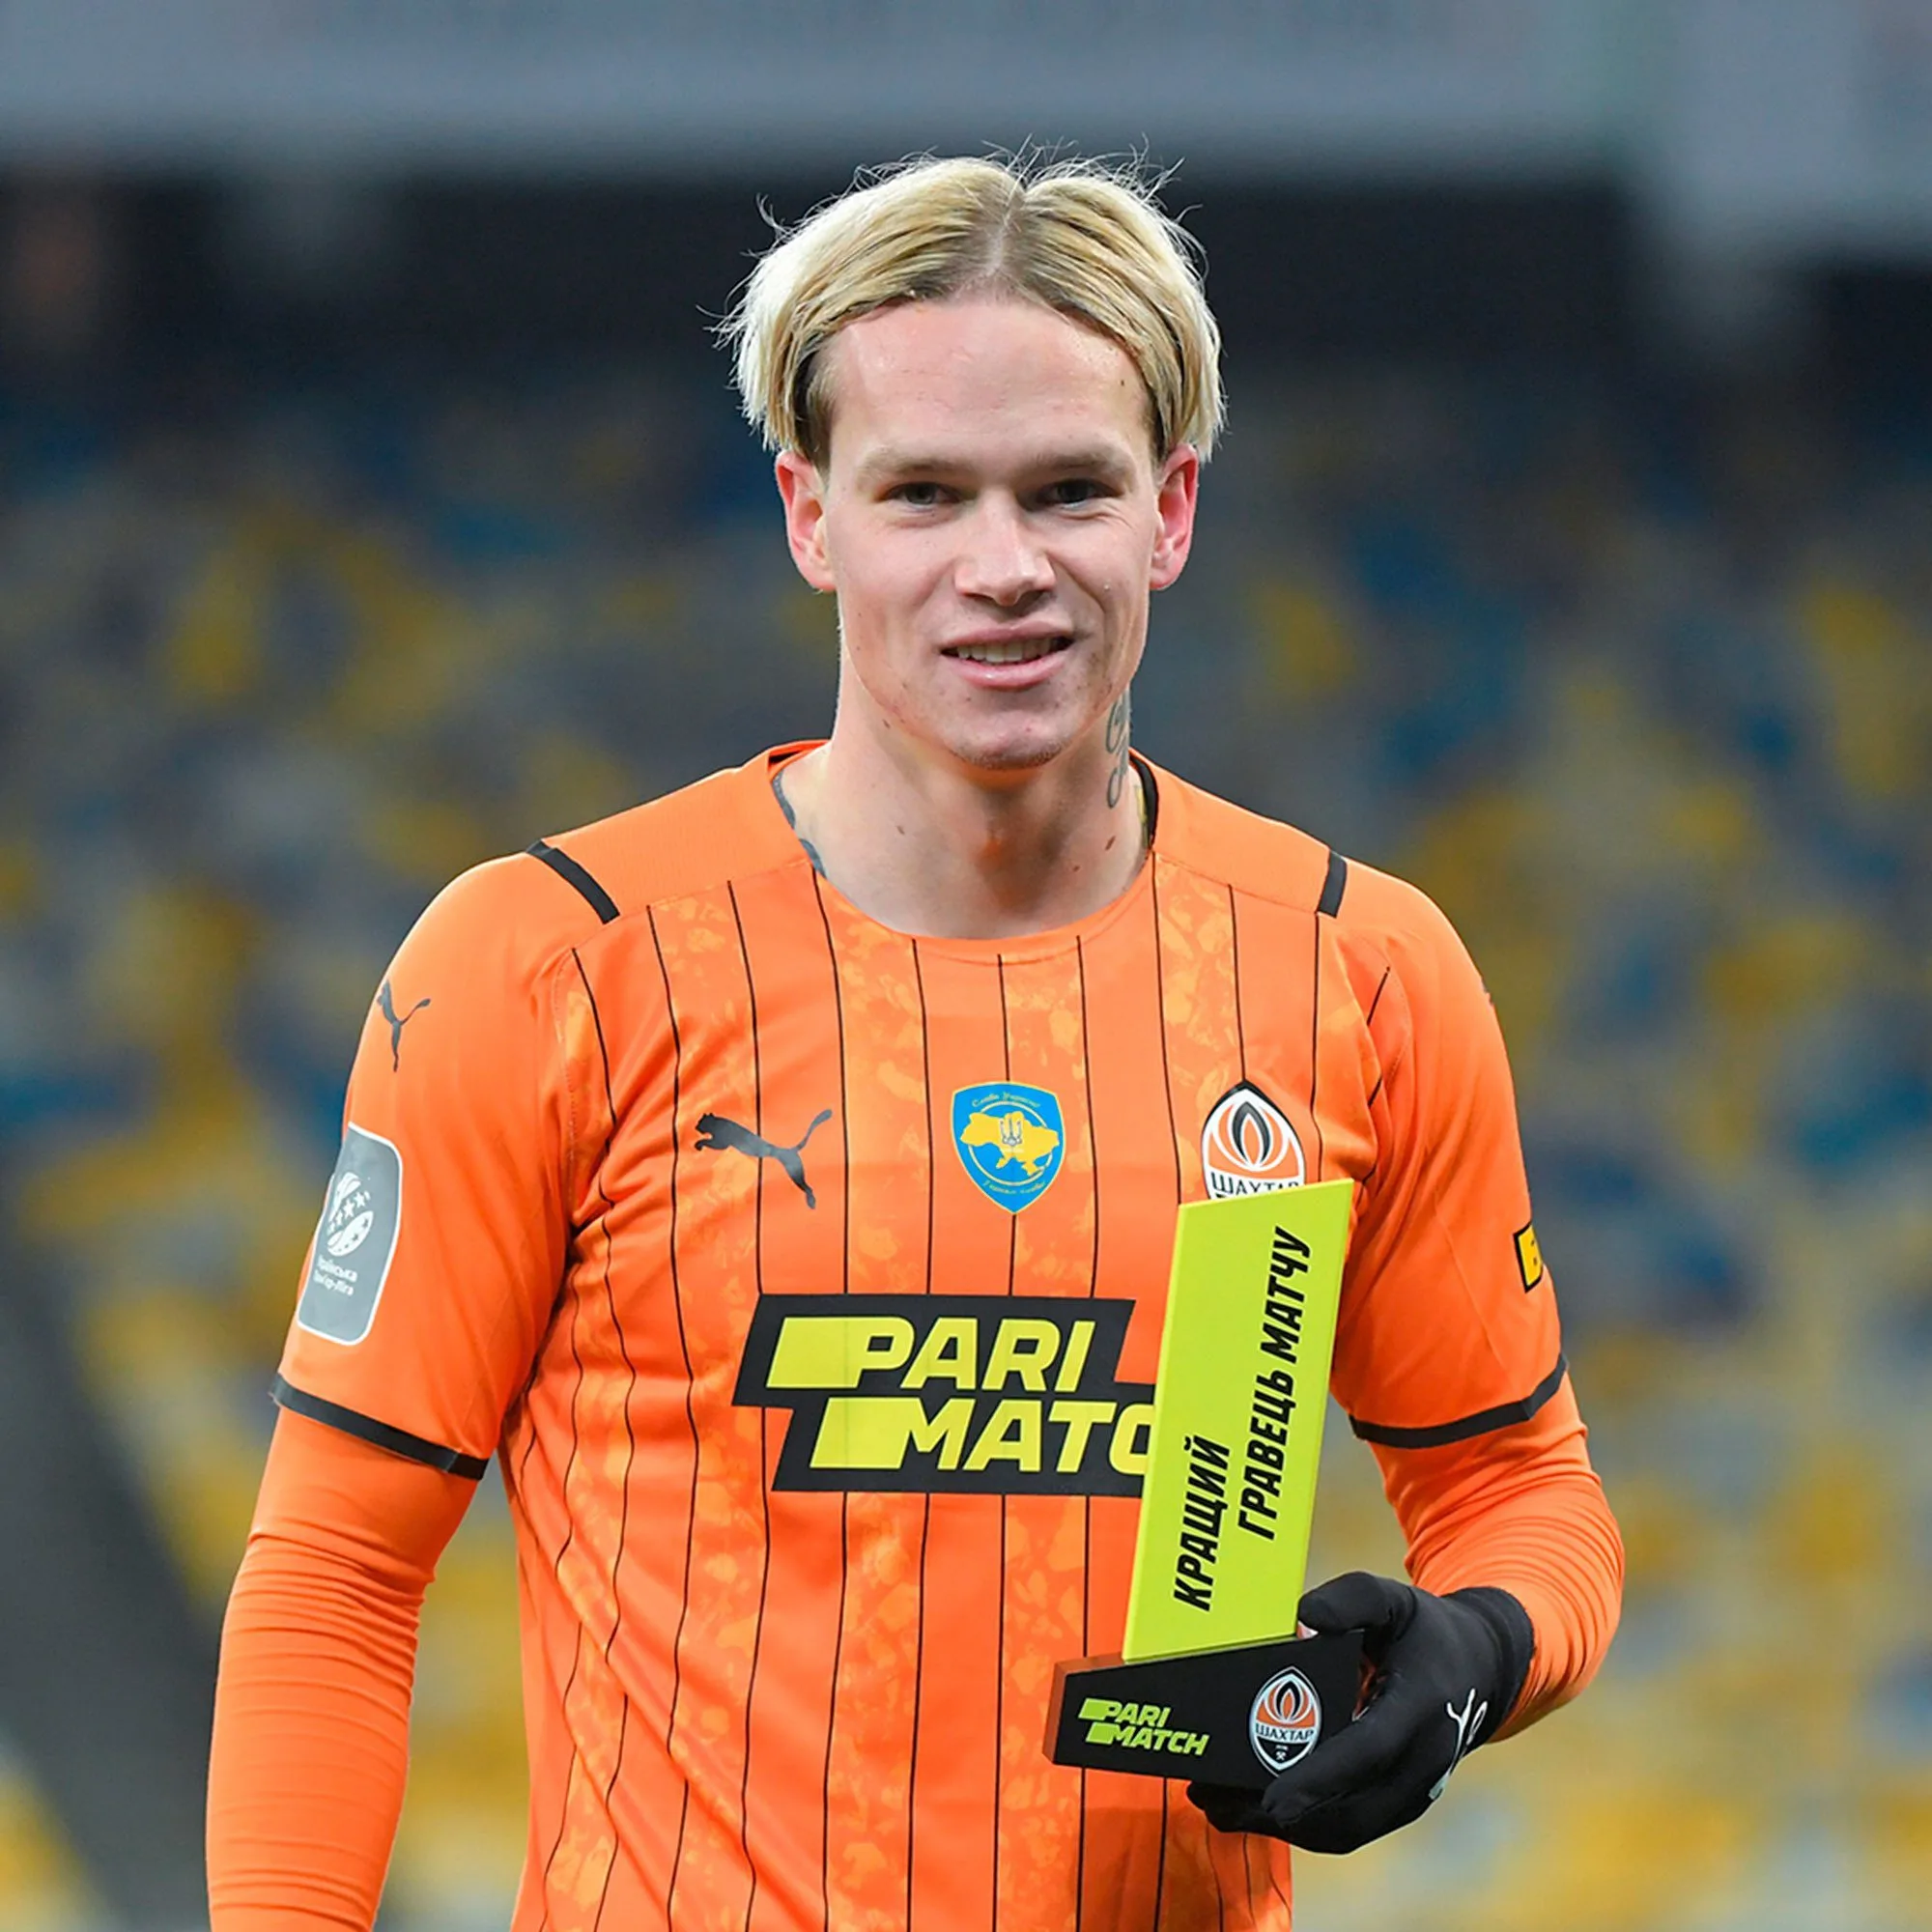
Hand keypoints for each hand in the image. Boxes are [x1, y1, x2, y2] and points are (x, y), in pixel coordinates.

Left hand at [1188, 1572, 1533, 1852]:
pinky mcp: (1398, 1806)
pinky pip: (1348, 1828)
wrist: (1477, 1671)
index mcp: (1420, 1708)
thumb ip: (1350, 1599)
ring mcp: (1412, 1793)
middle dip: (1279, 1812)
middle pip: (1348, 1809)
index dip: (1320, 1777)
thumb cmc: (1423, 1631)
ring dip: (1282, 1827)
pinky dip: (1301, 1826)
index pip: (1368, 1752)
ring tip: (1218, 1805)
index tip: (1274, 1798)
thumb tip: (1302, 1618)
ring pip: (1344, 1829)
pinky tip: (1253, 1810)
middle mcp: (1422, 1763)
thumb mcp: (1392, 1597)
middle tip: (1212, 1796)